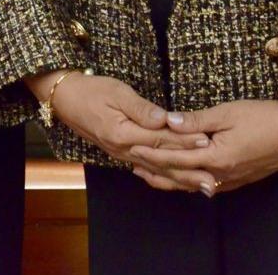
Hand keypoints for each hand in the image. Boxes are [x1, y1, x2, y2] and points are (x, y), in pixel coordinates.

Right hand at [41, 72, 210, 187]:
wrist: (66, 99)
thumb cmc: (92, 91)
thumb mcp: (117, 92)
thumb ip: (141, 109)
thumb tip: (164, 119)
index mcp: (123, 133)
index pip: (161, 139)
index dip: (185, 140)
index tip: (208, 141)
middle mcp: (123, 149)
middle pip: (162, 160)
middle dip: (189, 169)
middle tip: (212, 178)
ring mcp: (122, 154)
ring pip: (156, 168)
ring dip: (180, 178)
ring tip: (202, 186)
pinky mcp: (121, 153)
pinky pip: (147, 168)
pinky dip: (164, 176)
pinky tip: (176, 182)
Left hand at [126, 99, 277, 195]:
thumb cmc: (263, 117)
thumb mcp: (227, 113)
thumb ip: (196, 120)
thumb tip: (168, 121)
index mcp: (217, 158)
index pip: (176, 158)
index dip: (153, 154)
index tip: (132, 148)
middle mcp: (222, 175)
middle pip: (181, 177)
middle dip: (156, 171)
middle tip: (132, 165)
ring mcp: (231, 180)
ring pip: (193, 184)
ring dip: (170, 179)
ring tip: (149, 173)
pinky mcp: (239, 179)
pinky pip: (207, 185)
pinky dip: (189, 182)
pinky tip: (181, 178)